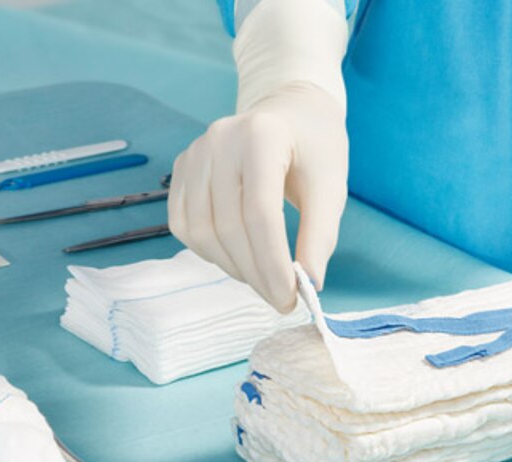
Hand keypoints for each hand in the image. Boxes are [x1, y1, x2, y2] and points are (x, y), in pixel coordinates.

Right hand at [168, 82, 347, 311]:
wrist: (289, 112)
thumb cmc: (314, 146)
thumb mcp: (330, 185)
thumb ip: (320, 234)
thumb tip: (309, 284)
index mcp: (261, 135)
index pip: (259, 212)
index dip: (273, 262)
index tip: (290, 297)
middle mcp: (218, 140)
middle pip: (227, 226)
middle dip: (255, 273)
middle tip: (280, 300)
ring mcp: (193, 153)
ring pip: (201, 232)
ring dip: (232, 267)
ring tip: (262, 279)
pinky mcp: (181, 170)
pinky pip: (183, 225)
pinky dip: (208, 252)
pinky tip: (237, 258)